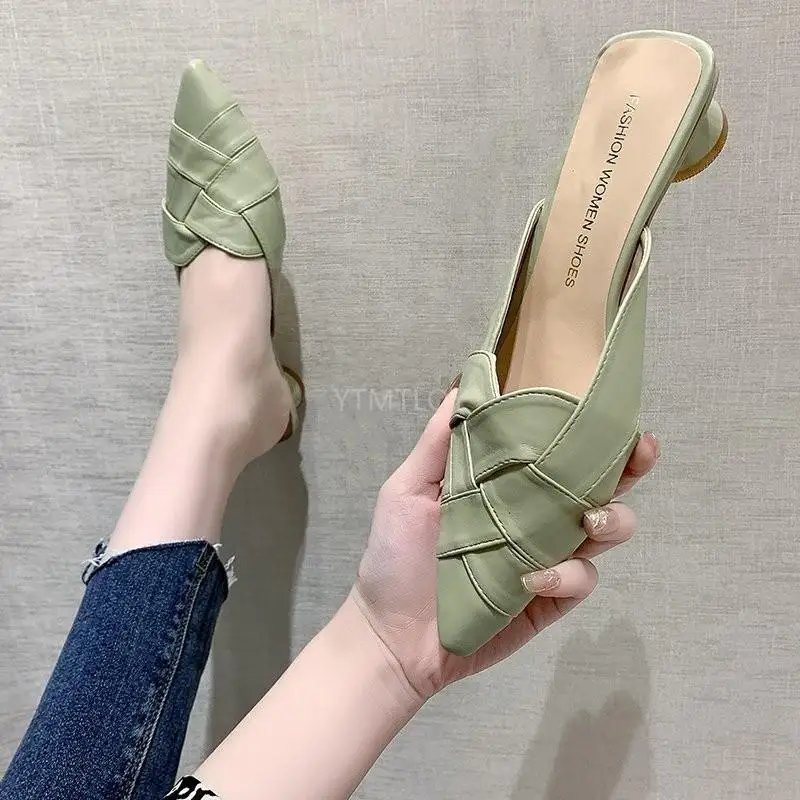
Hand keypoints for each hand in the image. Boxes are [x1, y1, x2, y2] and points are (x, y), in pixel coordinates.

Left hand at [351, 390, 658, 700]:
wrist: (391, 634)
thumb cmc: (395, 556)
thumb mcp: (407, 490)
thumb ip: (438, 442)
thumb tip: (461, 384)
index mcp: (506, 484)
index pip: (557, 450)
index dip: (589, 429)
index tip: (609, 408)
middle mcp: (535, 516)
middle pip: (599, 486)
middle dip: (628, 468)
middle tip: (639, 452)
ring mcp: (547, 558)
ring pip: (606, 531)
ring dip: (612, 520)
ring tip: (589, 521)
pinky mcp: (550, 600)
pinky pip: (580, 581)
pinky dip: (567, 576)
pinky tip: (534, 578)